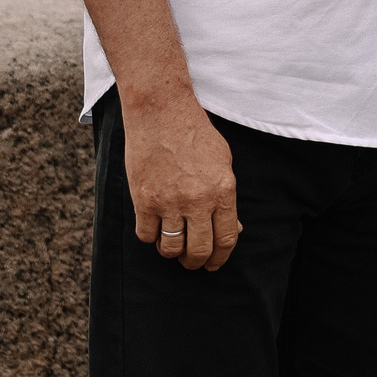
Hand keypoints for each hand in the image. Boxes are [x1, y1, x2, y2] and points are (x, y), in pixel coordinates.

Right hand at [122, 94, 240, 270]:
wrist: (161, 112)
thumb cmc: (194, 133)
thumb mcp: (223, 162)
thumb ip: (226, 198)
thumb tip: (232, 230)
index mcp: (223, 190)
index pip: (226, 239)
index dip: (220, 257)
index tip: (214, 264)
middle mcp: (197, 200)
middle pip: (198, 250)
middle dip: (196, 262)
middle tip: (193, 262)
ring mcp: (169, 201)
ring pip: (171, 248)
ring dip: (173, 252)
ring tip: (173, 247)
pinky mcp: (144, 200)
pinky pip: (147, 235)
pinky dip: (151, 237)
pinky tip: (155, 228)